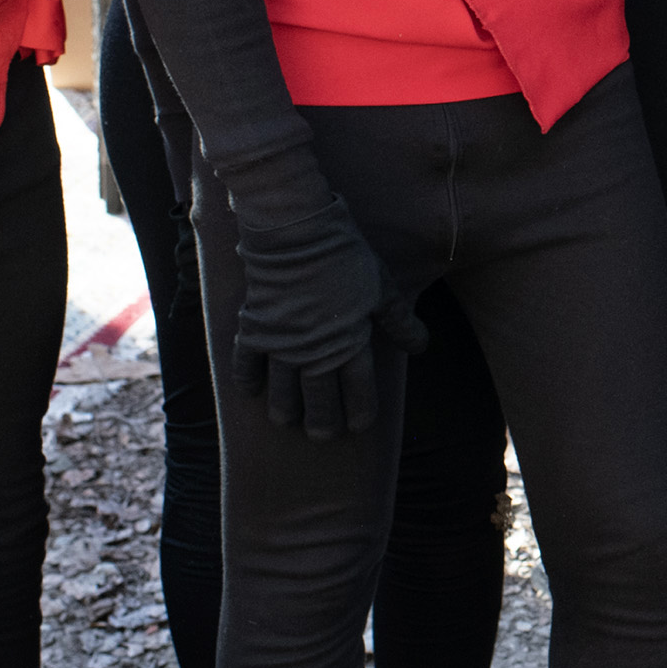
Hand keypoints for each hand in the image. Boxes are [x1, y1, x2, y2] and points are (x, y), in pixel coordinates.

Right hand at [223, 193, 424, 438]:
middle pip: (318, 397)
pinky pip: (246, 362)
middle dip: (321, 421)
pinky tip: (250, 391)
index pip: (358, 390)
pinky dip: (247, 379)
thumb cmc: (344, 256)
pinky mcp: (254, 328)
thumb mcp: (381, 287)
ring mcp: (281, 342)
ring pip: (282, 389)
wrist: (295, 231)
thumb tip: (420, 347)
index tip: (360, 427)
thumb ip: (399, 321)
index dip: (360, 411)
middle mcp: (314, 351)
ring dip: (285, 408)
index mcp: (349, 342)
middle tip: (322, 436)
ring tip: (287, 422)